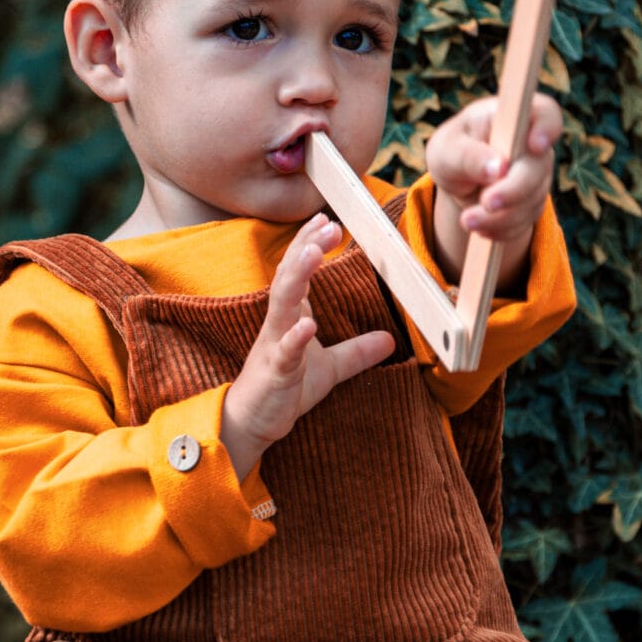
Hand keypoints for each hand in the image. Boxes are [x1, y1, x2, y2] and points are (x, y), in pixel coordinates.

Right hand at [221, 214, 394, 479]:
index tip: (326, 219)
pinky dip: (295, 337)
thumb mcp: (330, 368)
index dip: (309, 244)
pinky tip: (308, 324)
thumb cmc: (284, 388)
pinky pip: (285, 352)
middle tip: (328, 225)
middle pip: (290, 277)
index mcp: (291, 316)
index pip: (298, 272)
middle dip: (306, 248)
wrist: (252, 422)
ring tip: (313, 253)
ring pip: (282, 305)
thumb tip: (390, 340)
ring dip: (297, 278)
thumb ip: (357, 352)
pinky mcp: (274, 372)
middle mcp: (279, 323)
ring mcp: (274, 345)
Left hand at [426, 91, 562, 286]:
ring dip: (499, 216)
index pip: (546, 113)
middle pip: (538, 168)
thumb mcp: (447, 150)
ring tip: (467, 220)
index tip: (535, 146)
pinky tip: (480, 227)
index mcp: (513, 118)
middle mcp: (532, 145)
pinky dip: (501, 228)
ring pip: (530, 200)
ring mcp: (537, 176)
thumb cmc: (452, 151)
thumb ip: (468, 155)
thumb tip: (498, 168)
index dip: (547, 128)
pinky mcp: (532, 203)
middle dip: (512, 190)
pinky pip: (524, 222)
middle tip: (486, 203)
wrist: (456, 180)